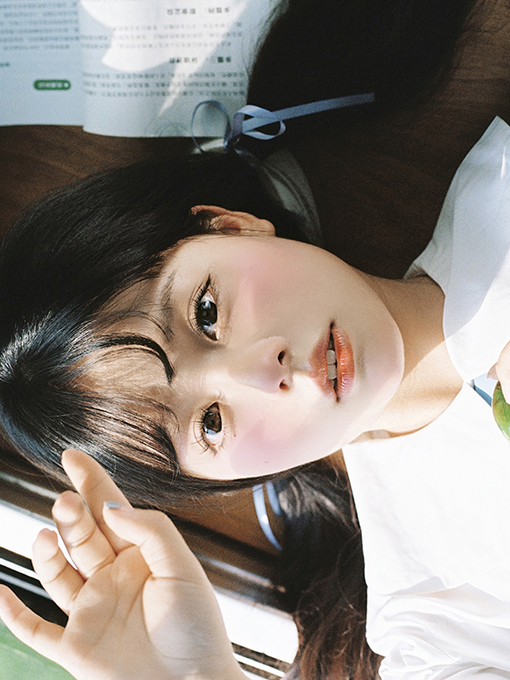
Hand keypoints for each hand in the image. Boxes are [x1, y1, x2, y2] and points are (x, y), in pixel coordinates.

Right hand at [0, 449, 244, 679]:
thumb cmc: (197, 628)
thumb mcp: (182, 567)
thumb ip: (150, 530)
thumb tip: (112, 506)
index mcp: (138, 555)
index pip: (110, 509)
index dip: (91, 481)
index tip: (72, 456)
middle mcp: (111, 578)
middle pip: (82, 536)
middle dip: (72, 515)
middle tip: (67, 502)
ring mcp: (91, 611)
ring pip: (58, 573)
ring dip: (47, 553)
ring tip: (46, 536)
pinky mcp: (76, 647)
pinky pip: (36, 630)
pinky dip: (13, 615)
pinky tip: (0, 592)